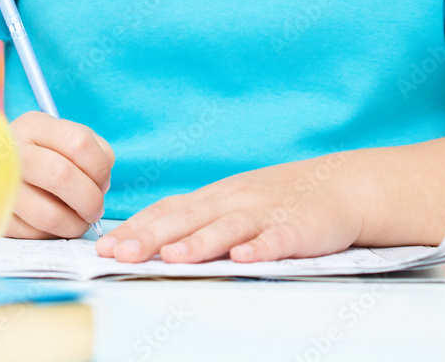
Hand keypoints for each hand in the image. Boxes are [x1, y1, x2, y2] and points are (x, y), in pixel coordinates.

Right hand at [2, 110, 114, 238]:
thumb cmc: (42, 153)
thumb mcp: (64, 138)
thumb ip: (92, 151)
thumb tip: (102, 185)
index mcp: (33, 125)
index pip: (78, 142)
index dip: (100, 168)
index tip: (103, 182)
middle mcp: (12, 151)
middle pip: (61, 175)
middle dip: (90, 199)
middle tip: (96, 209)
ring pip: (48, 214)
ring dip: (75, 224)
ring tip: (79, 220)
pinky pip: (33, 234)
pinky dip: (53, 234)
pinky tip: (55, 224)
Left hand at [94, 155, 362, 263]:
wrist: (339, 186)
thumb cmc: (277, 201)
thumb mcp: (232, 205)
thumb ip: (195, 222)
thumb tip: (145, 244)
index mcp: (215, 197)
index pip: (168, 210)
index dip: (137, 227)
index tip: (105, 246)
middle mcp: (234, 200)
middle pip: (188, 218)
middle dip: (152, 236)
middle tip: (121, 252)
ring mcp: (266, 212)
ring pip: (228, 227)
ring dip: (200, 243)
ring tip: (173, 257)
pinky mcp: (299, 227)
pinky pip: (278, 238)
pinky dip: (261, 248)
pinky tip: (245, 258)